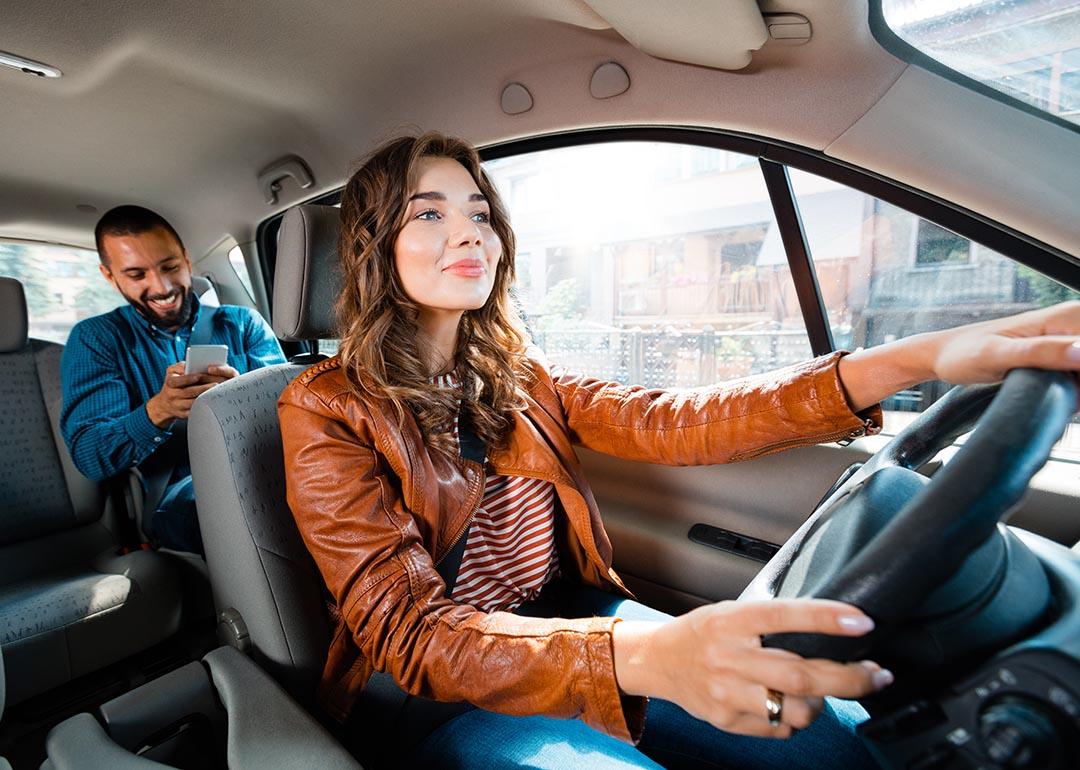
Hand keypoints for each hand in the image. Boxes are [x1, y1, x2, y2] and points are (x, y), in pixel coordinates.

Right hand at [146, 362, 237, 427]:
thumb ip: (181, 367)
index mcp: (169, 382)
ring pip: (192, 403)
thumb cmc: (174, 382)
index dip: (188, 378)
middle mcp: (171, 395)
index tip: (200, 376)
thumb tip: (192, 364)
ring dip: (205, 398)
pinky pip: (194, 412)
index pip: (177, 381)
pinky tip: (212, 403)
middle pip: (188, 392)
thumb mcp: (173, 371)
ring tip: (216, 393)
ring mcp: (177, 406)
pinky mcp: (182, 414)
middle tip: (216, 384)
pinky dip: (203, 407)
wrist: (164, 404)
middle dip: (202, 388)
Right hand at [613, 599, 891, 737]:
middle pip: (801, 675)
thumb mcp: (731, 612)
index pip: (785, 616)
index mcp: (732, 621)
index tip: (862, 621)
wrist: (657, 661)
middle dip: (849, 678)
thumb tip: (828, 623)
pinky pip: (778, 728)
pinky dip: (793, 719)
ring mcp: (727, 693)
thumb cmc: (701, 632)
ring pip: (795, 709)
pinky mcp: (726, 720)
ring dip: (821, 704)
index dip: (827, 618)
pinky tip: (790, 705)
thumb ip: (770, 619)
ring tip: (823, 692)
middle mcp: (729, 657)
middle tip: (877, 674)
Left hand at [929, 301, 1079, 384]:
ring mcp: (1067, 337)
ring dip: (1079, 388)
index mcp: (1065, 317)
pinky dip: (1075, 389)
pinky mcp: (1060, 351)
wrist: (944, 356)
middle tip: (1064, 398)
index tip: (1074, 389)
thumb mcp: (999, 356)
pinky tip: (1058, 396)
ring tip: (1056, 396)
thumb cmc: (964, 353)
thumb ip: (1041, 353)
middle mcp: (1071, 321)